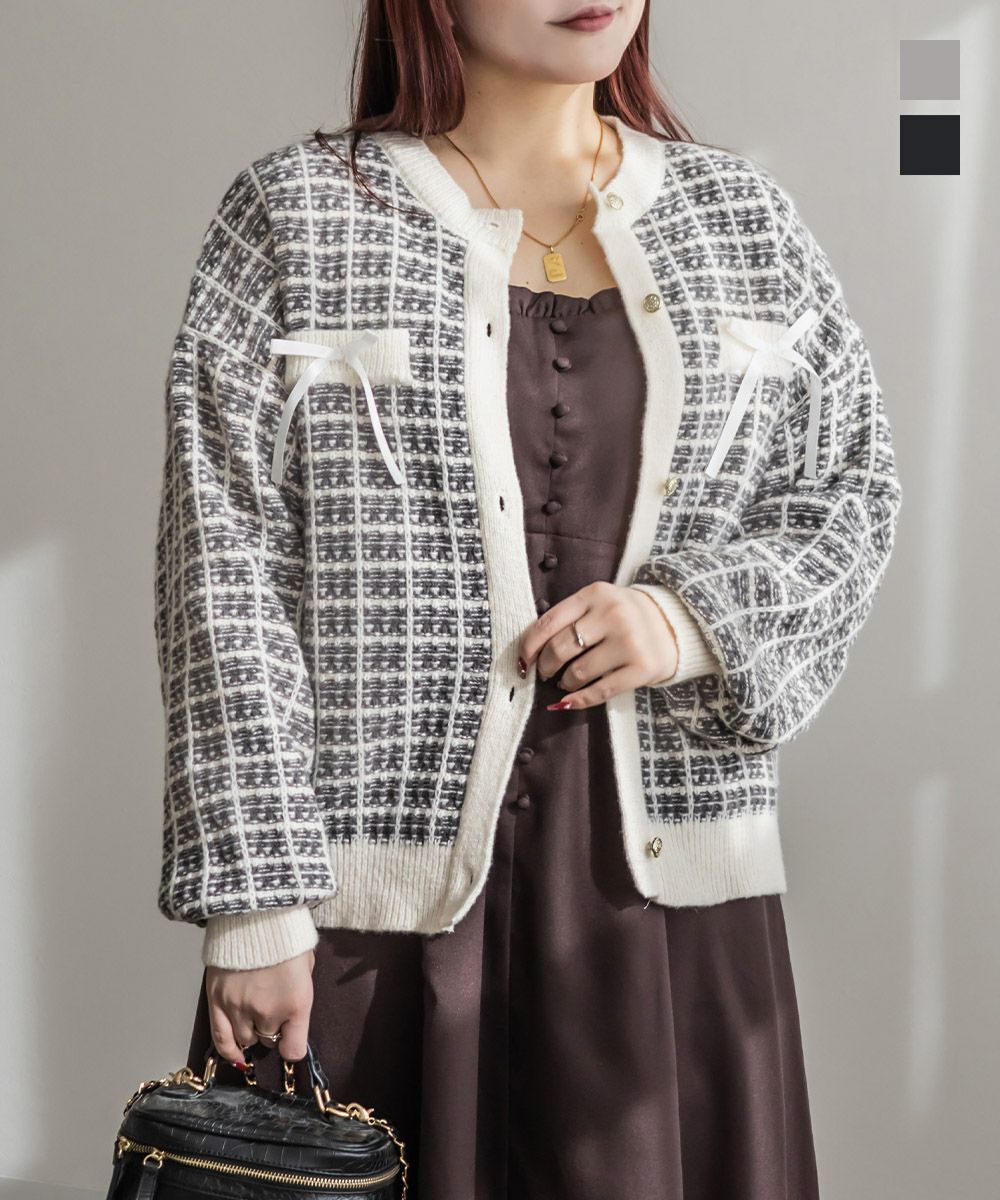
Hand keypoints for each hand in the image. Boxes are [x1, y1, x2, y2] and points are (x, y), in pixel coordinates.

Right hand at [206, 948, 314, 1067]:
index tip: (291, 1040)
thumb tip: (293, 1013)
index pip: (294, 1049)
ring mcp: (239, 1008)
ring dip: (251, 1032)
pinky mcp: (217, 1001)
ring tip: (254, 1017)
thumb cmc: (286, 936)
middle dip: (272, 1029)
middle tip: (272, 1010)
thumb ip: (300, 994)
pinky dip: (228, 1050)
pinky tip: (235, 1055)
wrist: (255, 913)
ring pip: (245, 1039)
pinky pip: (220, 1039)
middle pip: (268, 1040)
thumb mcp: (306, 965)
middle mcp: (267, 1012)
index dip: (292, 1045)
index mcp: (296, 1003)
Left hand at [517, 582, 678, 709]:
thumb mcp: (598, 603)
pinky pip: (600, 691)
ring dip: (564, 682)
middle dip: (545, 666)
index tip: (522, 661)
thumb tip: (529, 652)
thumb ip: (568, 618)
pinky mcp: (642, 668)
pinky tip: (568, 702)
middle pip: (560, 649)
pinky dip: (578, 700)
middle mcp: (613, 614)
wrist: (673, 624)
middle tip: (545, 673)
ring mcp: (629, 642)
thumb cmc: (624, 616)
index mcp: (595, 594)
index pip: (549, 622)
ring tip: (565, 681)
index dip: (529, 646)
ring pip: (578, 672)